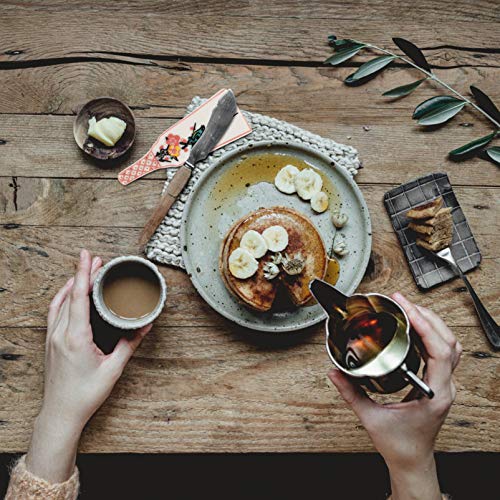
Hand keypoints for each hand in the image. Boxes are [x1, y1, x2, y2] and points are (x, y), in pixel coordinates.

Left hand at [26, 249, 150, 482]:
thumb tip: (145, 325)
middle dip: (82, 274)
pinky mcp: (50, 342)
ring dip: (72, 284)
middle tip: (96, 260)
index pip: (78, 297)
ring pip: (59, 301)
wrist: (61, 413)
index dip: (83, 273)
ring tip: (86, 272)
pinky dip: (62, 297)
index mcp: (76, 337)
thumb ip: (129, 343)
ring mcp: (52, 337)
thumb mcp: (113, 369)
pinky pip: (54, 312)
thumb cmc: (85, 394)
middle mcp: (61, 334)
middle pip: (70, 294)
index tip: (88, 256)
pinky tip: (69, 293)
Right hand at [328, 293, 460, 499]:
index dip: (425, 326)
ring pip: (450, 344)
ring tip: (409, 308)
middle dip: (426, 316)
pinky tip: (415, 326)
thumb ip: (350, 393)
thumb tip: (335, 372)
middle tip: (402, 301)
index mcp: (434, 394)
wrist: (412, 460)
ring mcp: (445, 383)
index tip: (407, 309)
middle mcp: (444, 386)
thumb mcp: (371, 418)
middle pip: (449, 341)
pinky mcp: (439, 382)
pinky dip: (431, 333)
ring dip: (432, 322)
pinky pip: (443, 351)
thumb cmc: (399, 445)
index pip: (440, 352)